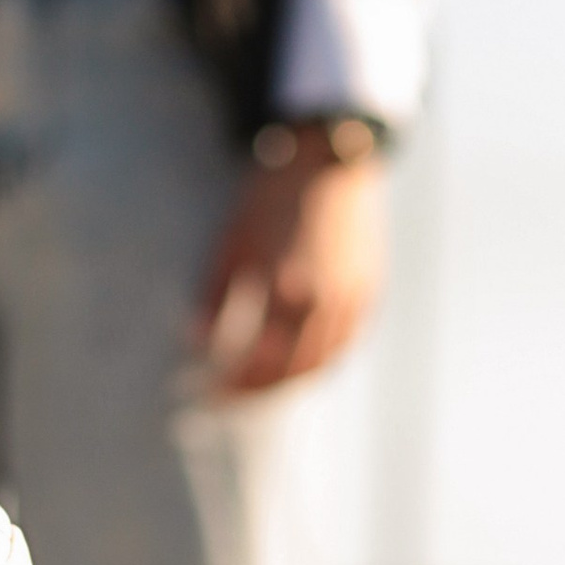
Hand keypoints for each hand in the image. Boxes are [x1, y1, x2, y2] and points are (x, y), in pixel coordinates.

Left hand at [195, 138, 386, 396]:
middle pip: (292, 370)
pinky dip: (321, 362)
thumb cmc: (270, 202)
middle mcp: (325, 301)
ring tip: (260, 388)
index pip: (260, 361)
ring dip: (290, 382)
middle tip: (230, 400)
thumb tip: (194, 342)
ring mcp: (353, 298)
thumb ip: (215, 296)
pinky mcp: (369, 290)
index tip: (211, 393)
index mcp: (287, 291)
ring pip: (323, 362)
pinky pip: (345, 343)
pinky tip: (298, 366)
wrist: (327, 164)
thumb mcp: (234, 244)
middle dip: (259, 390)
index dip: (235, 383)